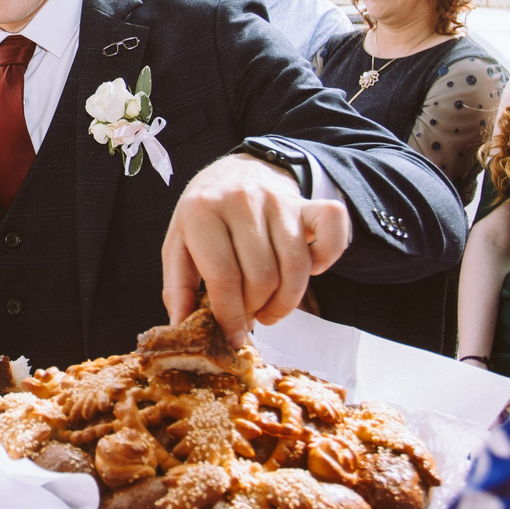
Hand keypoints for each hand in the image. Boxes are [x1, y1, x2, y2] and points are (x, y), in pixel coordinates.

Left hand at [161, 154, 351, 342]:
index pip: (223, 278)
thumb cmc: (205, 216)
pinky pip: (332, 231)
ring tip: (271, 308)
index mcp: (201, 212)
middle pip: (262, 278)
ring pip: (295, 267)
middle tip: (250, 315)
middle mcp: (241, 201)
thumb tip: (181, 326)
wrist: (234, 171)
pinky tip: (309, 271)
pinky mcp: (306, 202)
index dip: (230, 317)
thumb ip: (177, 286)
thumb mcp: (178, 244)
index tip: (232, 337)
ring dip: (286, 301)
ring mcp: (277, 200)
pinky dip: (326, 260)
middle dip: (257, 310)